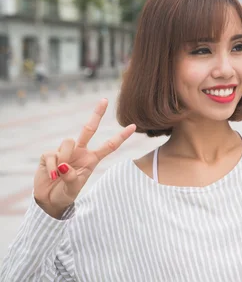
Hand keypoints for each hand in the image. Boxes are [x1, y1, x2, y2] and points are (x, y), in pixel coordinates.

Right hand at [33, 99, 135, 218]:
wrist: (50, 200)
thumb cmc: (66, 193)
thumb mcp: (73, 188)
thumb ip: (71, 177)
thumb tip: (64, 165)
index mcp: (92, 159)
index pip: (109, 146)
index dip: (121, 136)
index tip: (134, 125)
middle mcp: (80, 151)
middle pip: (89, 128)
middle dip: (97, 114)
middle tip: (105, 99)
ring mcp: (65, 151)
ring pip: (68, 142)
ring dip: (65, 158)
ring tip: (60, 174)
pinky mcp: (49, 154)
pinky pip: (53, 154)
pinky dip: (52, 167)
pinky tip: (51, 175)